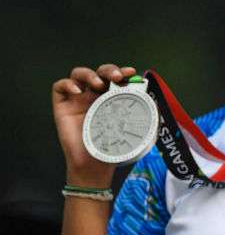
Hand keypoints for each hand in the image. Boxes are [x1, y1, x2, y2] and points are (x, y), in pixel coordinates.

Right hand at [51, 63, 136, 185]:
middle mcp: (95, 95)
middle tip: (117, 77)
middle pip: (99, 72)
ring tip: (98, 84)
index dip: (122, 72)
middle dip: (109, 70)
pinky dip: (67, 84)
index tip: (131, 73)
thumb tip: (155, 102)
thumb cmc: (113, 147)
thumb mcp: (134, 130)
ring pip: (79, 74)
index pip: (116, 78)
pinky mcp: (62, 105)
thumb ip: (144, 115)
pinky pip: (59, 86)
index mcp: (112, 98)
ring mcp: (78, 99)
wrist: (94, 165)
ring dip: (89, 74)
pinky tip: (77, 91)